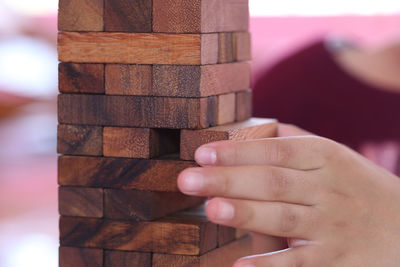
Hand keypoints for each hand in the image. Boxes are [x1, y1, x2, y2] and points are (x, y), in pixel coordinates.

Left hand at [177, 124, 399, 265]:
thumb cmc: (359, 186)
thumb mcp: (336, 156)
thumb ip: (296, 143)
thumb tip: (252, 131)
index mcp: (325, 157)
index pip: (275, 151)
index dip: (237, 152)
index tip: (201, 153)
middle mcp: (328, 189)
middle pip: (272, 182)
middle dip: (228, 180)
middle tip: (187, 180)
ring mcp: (333, 227)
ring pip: (283, 219)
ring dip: (245, 214)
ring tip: (210, 209)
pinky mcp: (337, 260)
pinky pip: (300, 264)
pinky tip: (239, 266)